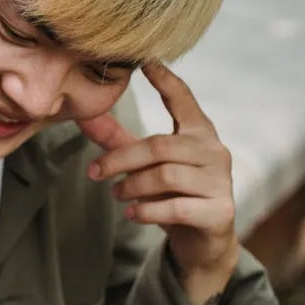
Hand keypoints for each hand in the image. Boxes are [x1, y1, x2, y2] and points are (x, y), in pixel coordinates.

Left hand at [78, 62, 239, 304]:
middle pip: (159, 145)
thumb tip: (84, 114)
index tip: (146, 61)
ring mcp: (220, 182)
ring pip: (166, 175)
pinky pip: (176, 207)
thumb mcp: (145, 166)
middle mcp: (215, 151)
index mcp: (199, 133)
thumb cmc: (173, 195)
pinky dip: (148, 210)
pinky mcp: (219, 211)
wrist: (203, 243)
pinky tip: (132, 213)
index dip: (166, 80)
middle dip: (120, 159)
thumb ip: (119, 141)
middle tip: (95, 172)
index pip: (183, 100)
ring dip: (132, 185)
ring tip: (117, 194)